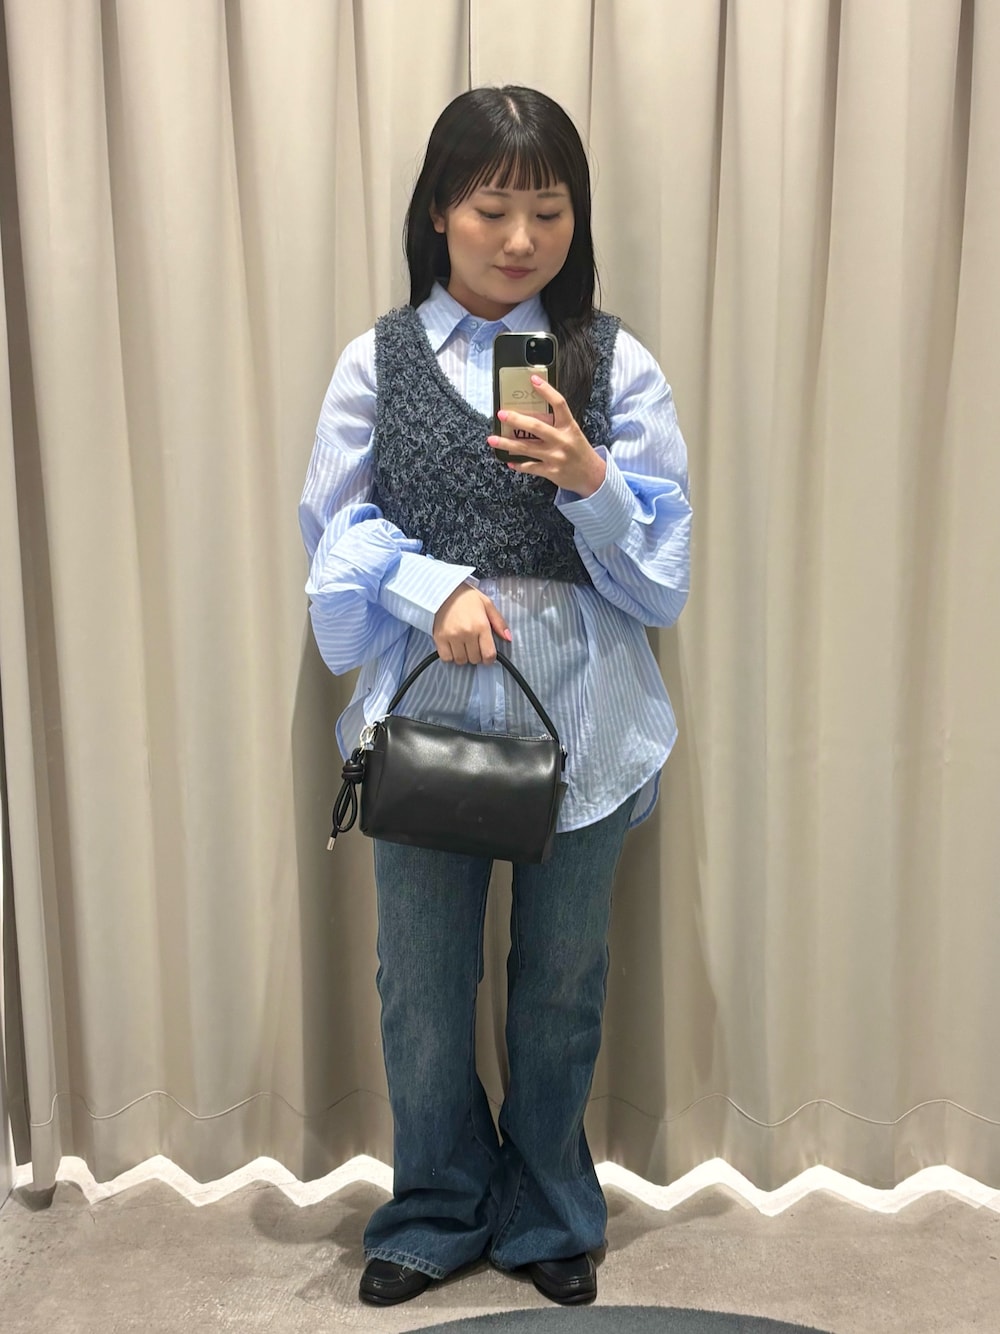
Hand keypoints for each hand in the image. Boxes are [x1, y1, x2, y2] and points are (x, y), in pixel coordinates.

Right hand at [432, 585, 511, 664]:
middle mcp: (467, 633)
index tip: (487, 654)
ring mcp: (452, 637)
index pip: (489, 654)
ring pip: (461, 660)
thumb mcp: (487, 605)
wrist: (444, 590)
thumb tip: (508, 638)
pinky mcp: (439, 638)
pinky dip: (450, 656)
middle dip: (477, 655)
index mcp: (481, 625)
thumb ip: (499, 623)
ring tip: (463, 645)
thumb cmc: (467, 597)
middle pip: (475, 659)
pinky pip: (446, 658)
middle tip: (474, 645)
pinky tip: (452, 647)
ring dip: (464, 656)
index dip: (490, 658)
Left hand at [487, 375, 606, 496]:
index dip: (546, 390)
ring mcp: (556, 457)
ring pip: (527, 448)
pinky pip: (530, 467)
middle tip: (501, 414)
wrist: (592, 476)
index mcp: (569, 426)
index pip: (559, 404)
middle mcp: (562, 440)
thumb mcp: (572, 432)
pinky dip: (518, 464)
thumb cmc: (579, 451)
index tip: (533, 380)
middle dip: (516, 420)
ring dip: (507, 443)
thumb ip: (556, 424)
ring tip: (492, 439)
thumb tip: (531, 414)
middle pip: (536, 427)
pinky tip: (508, 460)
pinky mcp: (551, 472)